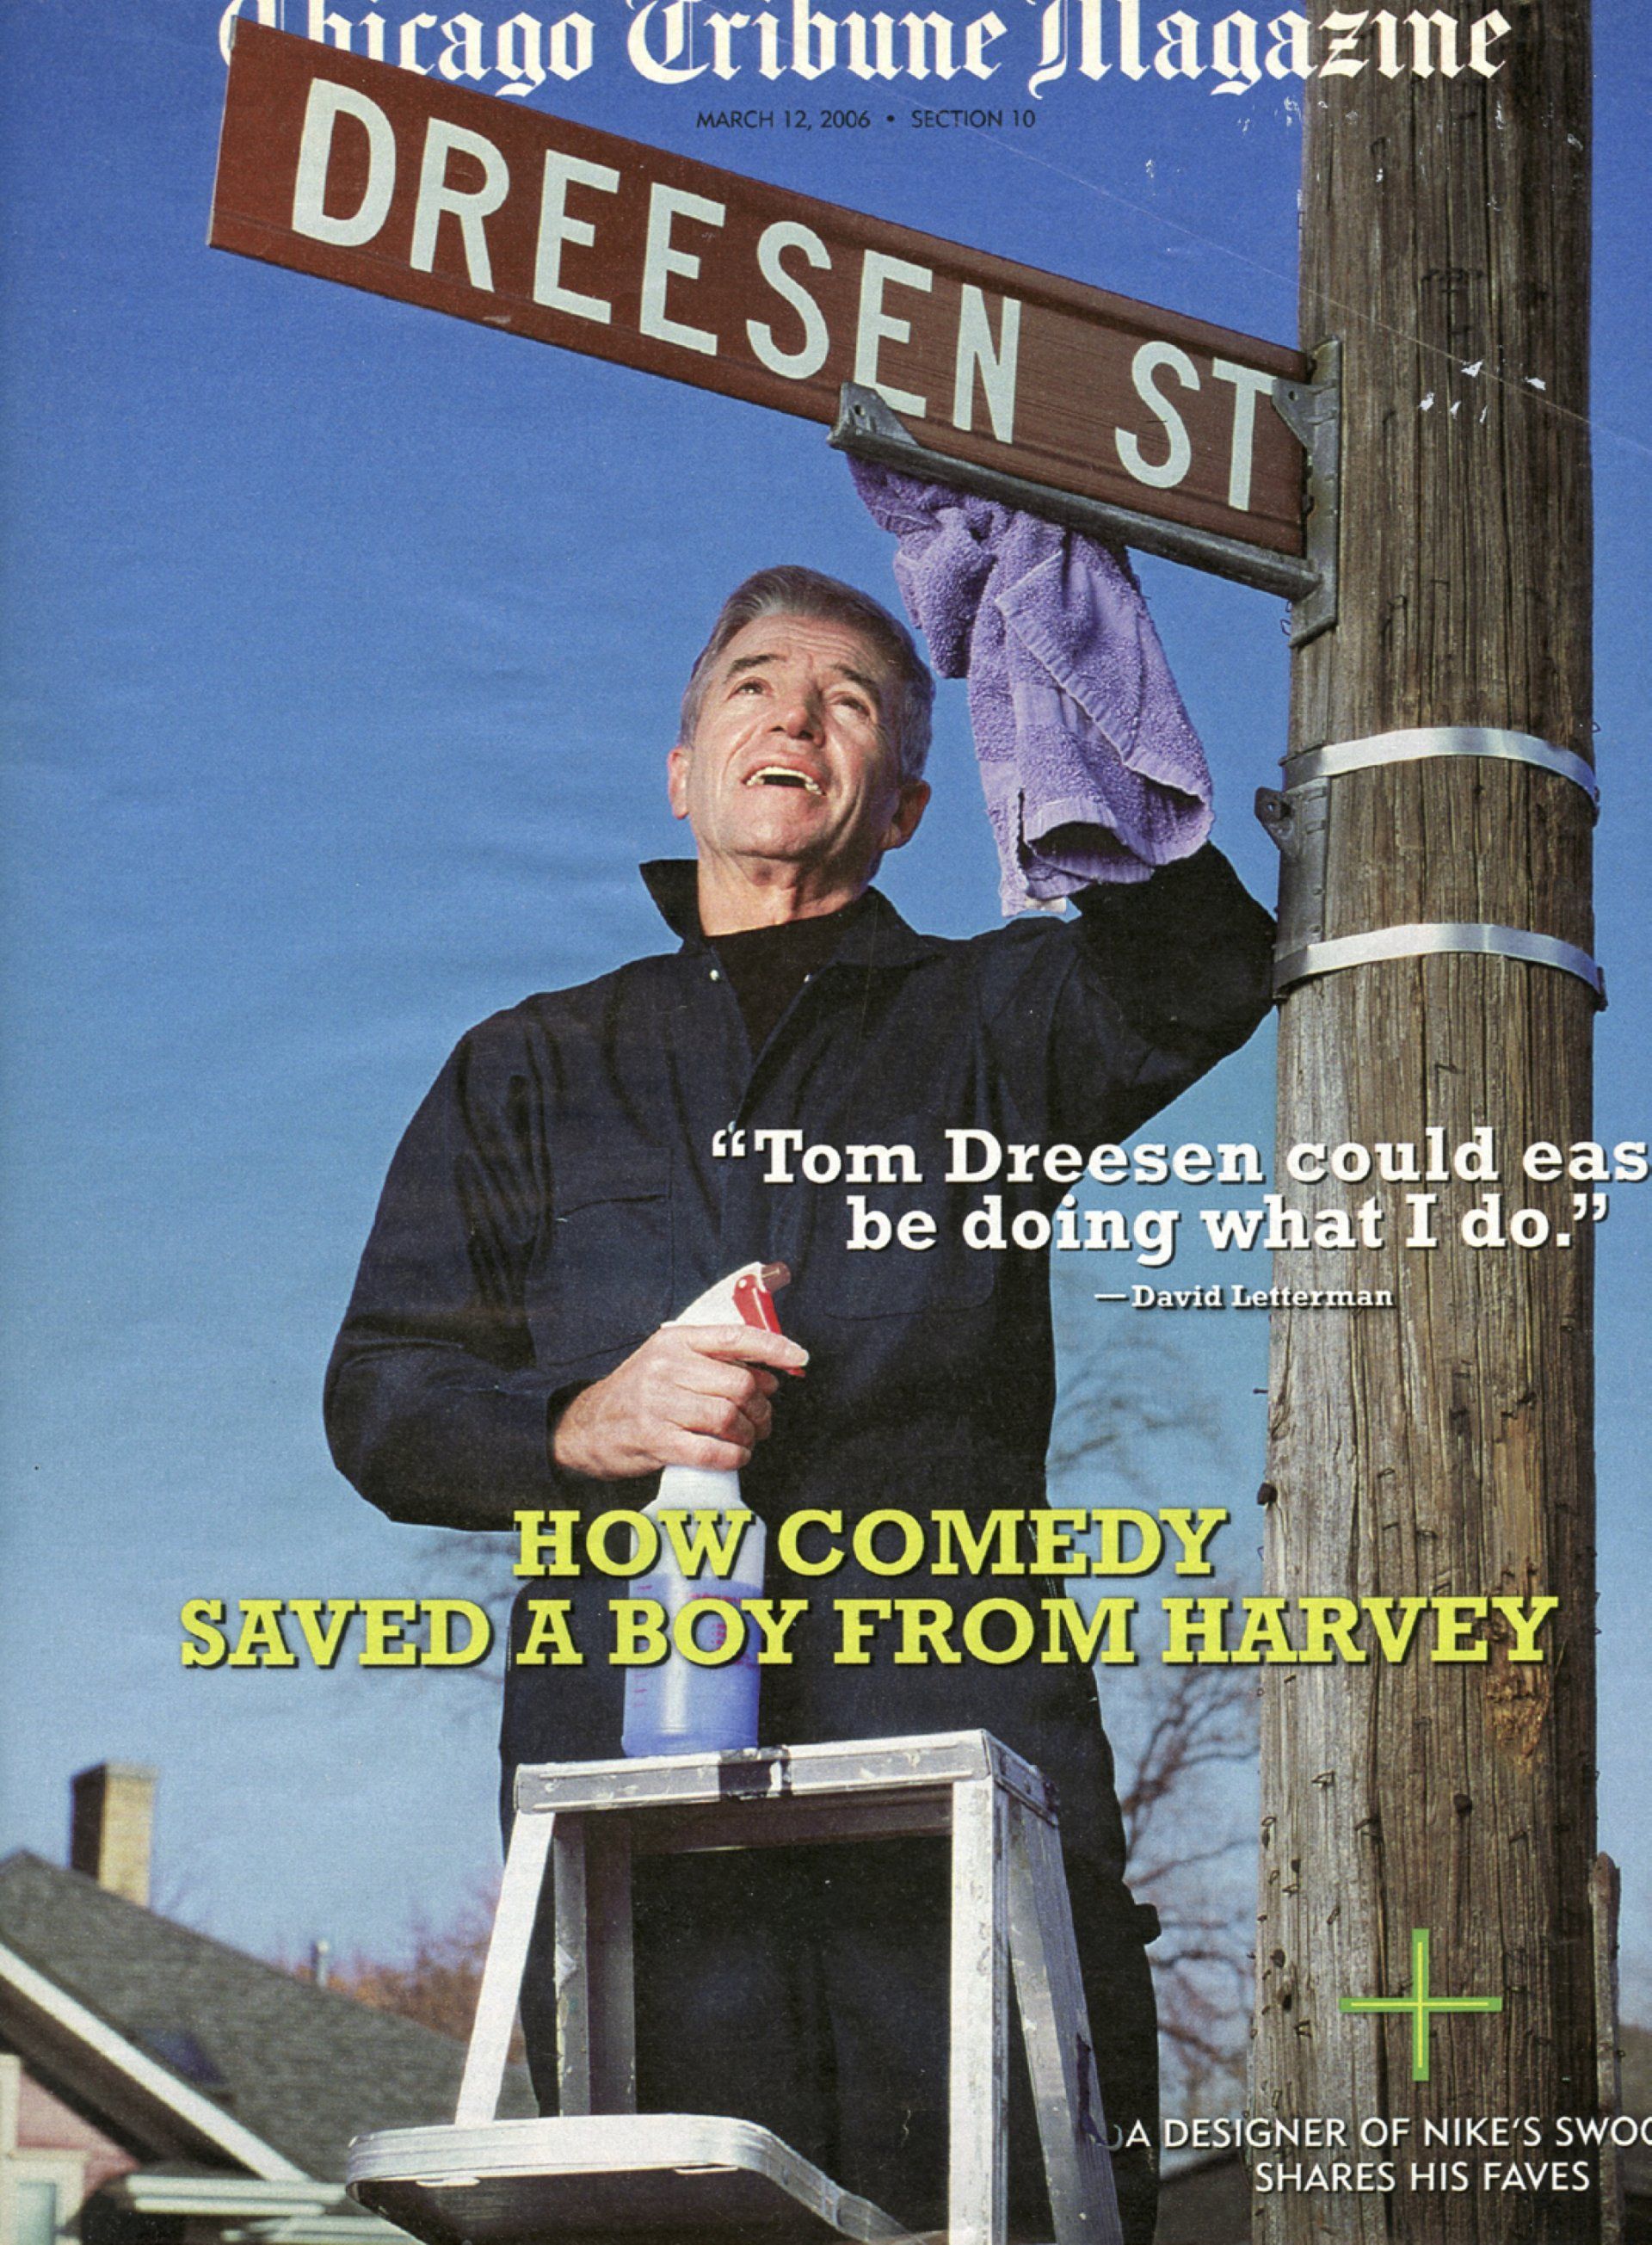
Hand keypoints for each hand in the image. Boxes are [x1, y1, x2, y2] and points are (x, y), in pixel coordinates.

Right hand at [552, 1323, 807, 1478]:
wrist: (586, 1427)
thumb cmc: (638, 1394)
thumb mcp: (668, 1361)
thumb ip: (714, 1362)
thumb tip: (770, 1377)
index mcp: (674, 1341)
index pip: (734, 1337)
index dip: (773, 1347)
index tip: (799, 1358)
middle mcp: (666, 1367)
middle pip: (740, 1384)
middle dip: (761, 1408)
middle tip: (762, 1421)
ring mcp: (658, 1404)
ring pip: (728, 1417)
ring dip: (748, 1434)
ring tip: (746, 1440)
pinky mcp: (654, 1439)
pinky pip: (711, 1450)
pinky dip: (733, 1456)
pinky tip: (734, 1456)